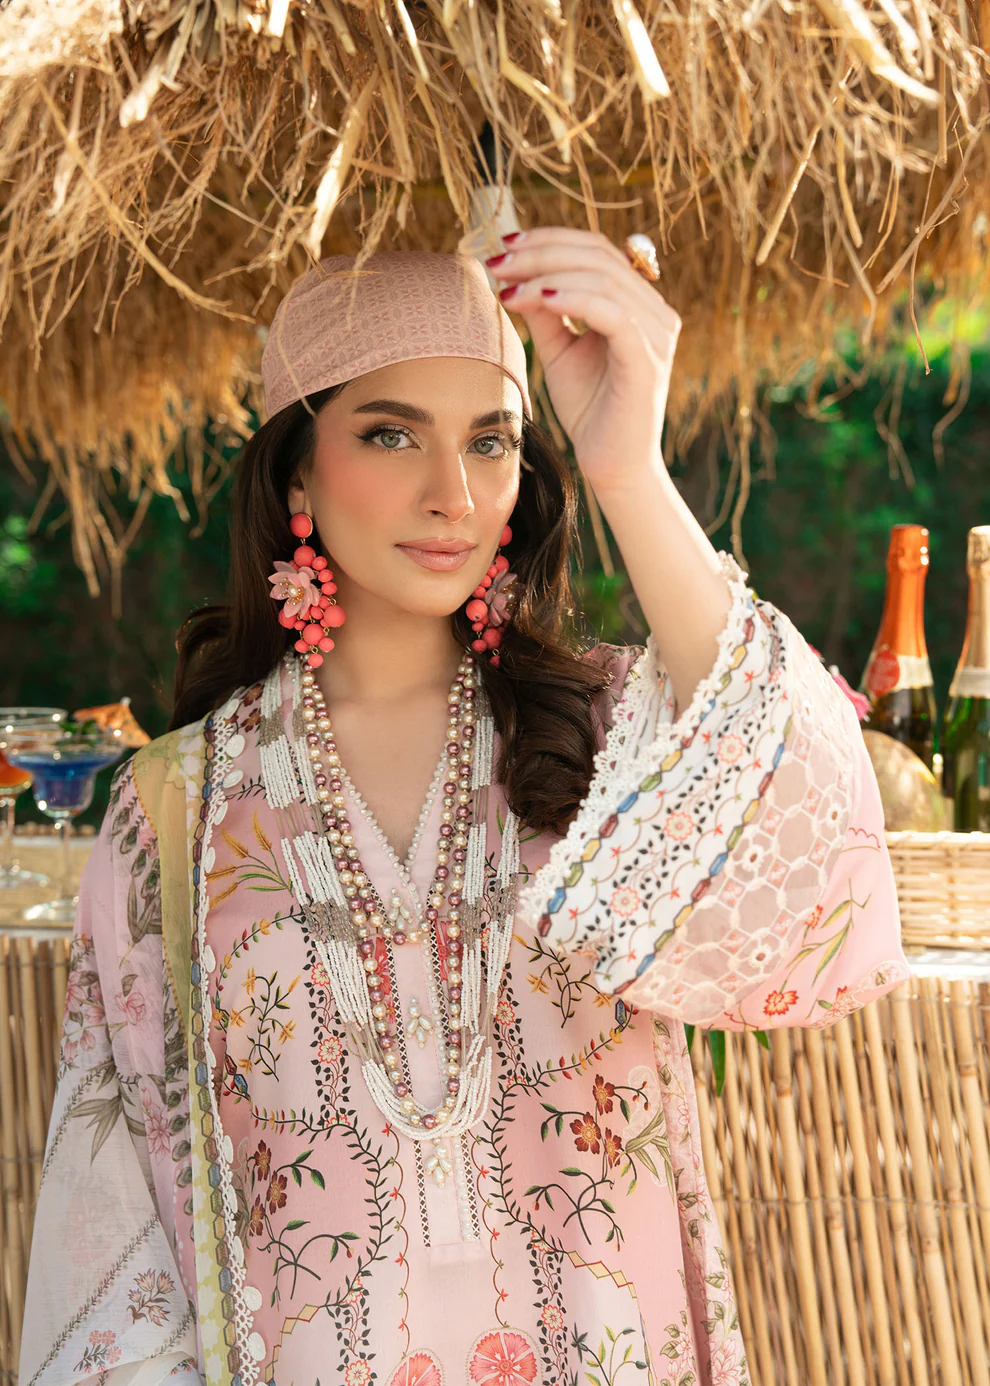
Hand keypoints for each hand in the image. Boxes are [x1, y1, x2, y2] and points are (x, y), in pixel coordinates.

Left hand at [486, 227, 680, 493]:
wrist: (611, 465)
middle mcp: (654, 312)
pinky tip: (536, 300)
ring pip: (603, 279)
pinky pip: (612, 313)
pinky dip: (572, 299)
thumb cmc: (590, 411)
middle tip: (498, 261)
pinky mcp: (647, 359)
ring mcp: (655, 334)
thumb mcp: (559, 350)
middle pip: (599, 256)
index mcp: (637, 305)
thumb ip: (545, 311)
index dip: (550, 240)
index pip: (597, 251)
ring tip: (508, 286)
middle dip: (542, 252)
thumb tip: (514, 274)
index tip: (504, 246)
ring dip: (548, 274)